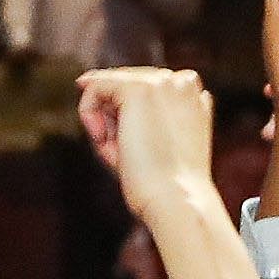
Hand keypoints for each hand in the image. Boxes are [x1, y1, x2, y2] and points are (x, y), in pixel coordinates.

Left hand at [74, 67, 217, 219]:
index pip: (145, 89)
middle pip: (126, 84)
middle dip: (114, 117)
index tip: (126, 148)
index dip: (125, 117)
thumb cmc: (159, 182)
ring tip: (117, 150)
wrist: (176, 198)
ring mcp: (163, 81)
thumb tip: (85, 79)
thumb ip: (131, 112)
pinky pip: (95, 87)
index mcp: (193, 96)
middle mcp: (183, 82)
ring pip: (110, 84)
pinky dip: (88, 113)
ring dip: (104, 119)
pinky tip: (102, 139)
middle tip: (123, 154)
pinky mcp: (139, 88)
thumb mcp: (151, 142)